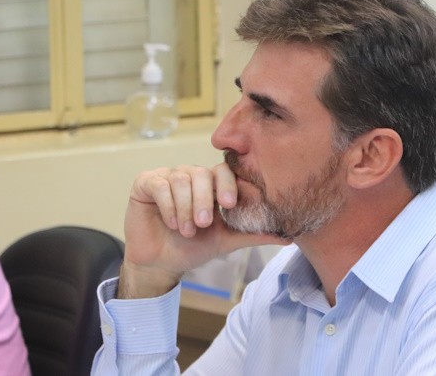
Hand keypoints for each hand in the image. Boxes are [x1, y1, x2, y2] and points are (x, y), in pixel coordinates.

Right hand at [118, 163, 286, 298]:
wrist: (161, 263)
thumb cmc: (194, 247)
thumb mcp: (227, 240)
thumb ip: (255, 235)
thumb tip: (290, 236)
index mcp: (211, 184)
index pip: (223, 171)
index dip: (227, 184)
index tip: (229, 205)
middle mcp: (190, 176)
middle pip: (201, 174)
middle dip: (204, 200)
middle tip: (204, 224)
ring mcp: (167, 176)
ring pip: (180, 179)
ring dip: (185, 208)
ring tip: (186, 230)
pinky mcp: (146, 183)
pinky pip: (159, 184)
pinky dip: (168, 205)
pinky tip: (171, 223)